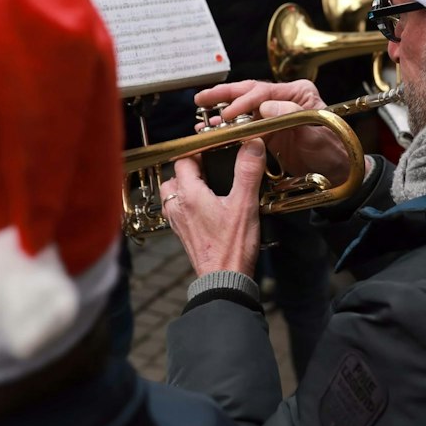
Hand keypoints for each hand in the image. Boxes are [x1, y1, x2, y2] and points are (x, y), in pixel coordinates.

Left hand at [161, 139, 264, 278]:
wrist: (224, 280)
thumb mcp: (245, 204)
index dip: (199, 151)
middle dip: (192, 168)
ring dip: (188, 185)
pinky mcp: (183, 233)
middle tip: (214, 167)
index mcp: (188, 194)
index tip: (215, 149)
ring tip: (210, 185)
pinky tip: (207, 206)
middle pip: (175, 175)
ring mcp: (177, 221)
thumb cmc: (231, 247)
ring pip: (174, 192)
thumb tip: (252, 144)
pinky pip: (178, 209)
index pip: (184, 159)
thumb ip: (248, 171)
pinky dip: (188, 202)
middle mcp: (177, 206)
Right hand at [193, 80, 350, 182]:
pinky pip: (244, 125)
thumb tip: (265, 105)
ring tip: (202, 118)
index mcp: (298, 93)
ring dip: (222, 112)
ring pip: (243, 108)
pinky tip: (213, 129)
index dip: (243, 101)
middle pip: (249, 92)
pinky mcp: (269, 131)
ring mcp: (275, 114)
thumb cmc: (332, 152)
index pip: (264, 92)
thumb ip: (291, 116)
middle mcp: (285, 99)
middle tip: (201, 99)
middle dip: (223, 96)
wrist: (337, 173)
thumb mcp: (314, 134)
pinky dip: (228, 127)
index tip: (228, 113)